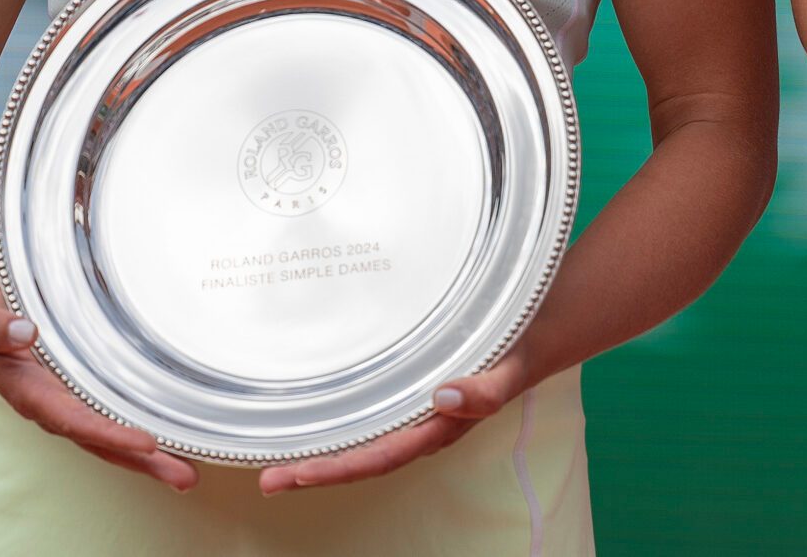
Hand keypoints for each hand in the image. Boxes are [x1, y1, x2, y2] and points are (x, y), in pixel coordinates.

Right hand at [0, 290, 197, 490]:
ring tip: (186, 475)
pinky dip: (139, 439)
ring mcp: (69, 405)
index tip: (146, 443)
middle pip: (101, 442)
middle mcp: (54, 408)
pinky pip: (111, 421)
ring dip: (148, 459)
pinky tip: (171, 445)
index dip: (110, 433)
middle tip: (184, 478)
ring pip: (111, 438)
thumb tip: (23, 330)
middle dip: (142, 462)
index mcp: (32, 394)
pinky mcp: (81, 395)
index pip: (75, 420)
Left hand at [259, 348, 531, 494]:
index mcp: (442, 426)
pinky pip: (372, 414)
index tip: (300, 474)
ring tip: (277, 458)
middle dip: (316, 470)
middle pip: (363, 456)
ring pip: (364, 439)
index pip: (383, 455)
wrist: (538, 328)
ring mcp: (416, 409)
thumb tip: (446, 398)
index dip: (341, 467)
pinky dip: (341, 422)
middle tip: (268, 478)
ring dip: (323, 450)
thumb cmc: (520, 346)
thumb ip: (487, 390)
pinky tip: (316, 418)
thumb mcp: (511, 366)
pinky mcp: (412, 388)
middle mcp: (424, 424)